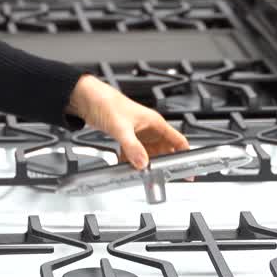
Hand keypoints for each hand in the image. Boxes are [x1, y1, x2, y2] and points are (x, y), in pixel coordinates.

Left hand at [67, 75, 189, 168]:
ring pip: (149, 154)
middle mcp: (149, 129)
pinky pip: (134, 154)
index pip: (178, 141)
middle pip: (165, 151)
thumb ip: (132, 147)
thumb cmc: (106, 102)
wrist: (86, 98)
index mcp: (155, 122)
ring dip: (148, 165)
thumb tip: (142, 163)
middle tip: (165, 178)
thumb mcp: (121, 127)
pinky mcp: (126, 138)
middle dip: (165, 165)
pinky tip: (129, 170)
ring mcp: (138, 134)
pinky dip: (133, 163)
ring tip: (147, 177)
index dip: (186, 155)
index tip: (189, 170)